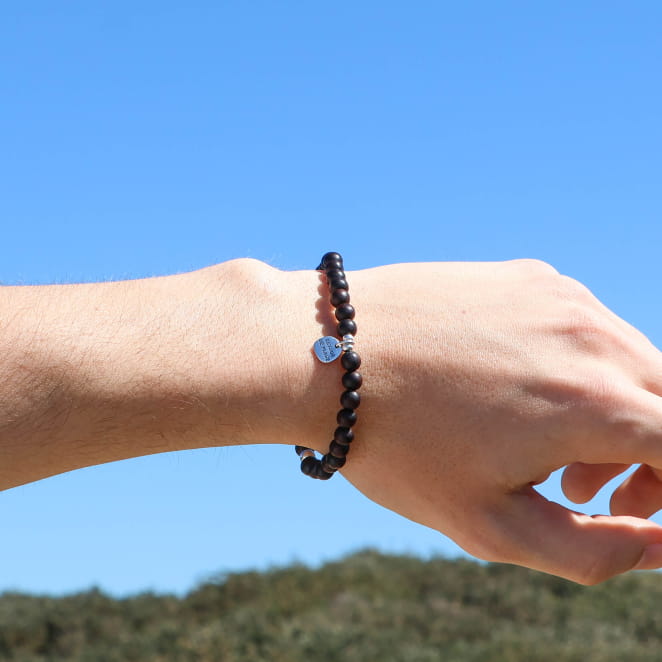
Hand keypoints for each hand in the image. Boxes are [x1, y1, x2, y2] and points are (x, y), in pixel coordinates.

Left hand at [327, 259, 661, 583]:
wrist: (326, 355)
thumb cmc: (398, 445)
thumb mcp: (490, 523)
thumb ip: (594, 550)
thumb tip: (659, 543)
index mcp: (597, 403)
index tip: (628, 509)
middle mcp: (593, 336)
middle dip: (649, 456)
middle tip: (582, 487)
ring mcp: (561, 296)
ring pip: (630, 360)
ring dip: (612, 410)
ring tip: (544, 445)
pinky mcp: (529, 276)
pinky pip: (584, 327)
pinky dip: (577, 368)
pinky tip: (515, 389)